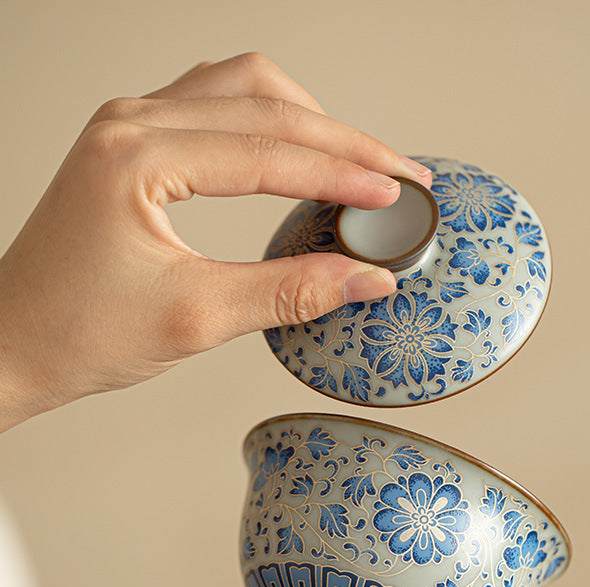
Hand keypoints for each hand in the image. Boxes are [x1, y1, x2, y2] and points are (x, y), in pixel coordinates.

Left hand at [0, 53, 431, 431]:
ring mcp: (131, 126)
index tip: (395, 193)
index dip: (342, 173)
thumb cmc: (78, 331)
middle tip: (397, 172)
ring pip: (242, 87)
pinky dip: (270, 121)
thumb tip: (366, 278)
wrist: (14, 342)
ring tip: (356, 158)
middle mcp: (132, 123)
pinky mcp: (135, 144)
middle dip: (342, 139)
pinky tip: (295, 149)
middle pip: (265, 101)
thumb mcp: (197, 318)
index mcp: (137, 157)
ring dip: (308, 118)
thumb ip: (290, 292)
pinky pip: (216, 103)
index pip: (269, 151)